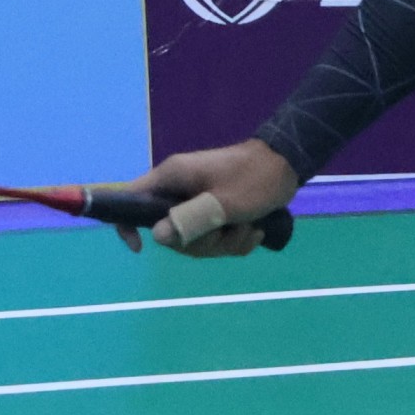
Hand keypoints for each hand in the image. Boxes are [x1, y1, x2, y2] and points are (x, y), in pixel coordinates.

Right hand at [115, 139, 300, 258]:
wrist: (287, 166)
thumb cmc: (255, 178)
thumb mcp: (224, 203)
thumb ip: (190, 219)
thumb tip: (158, 236)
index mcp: (172, 178)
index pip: (130, 199)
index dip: (127, 224)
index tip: (141, 248)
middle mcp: (179, 189)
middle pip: (169, 232)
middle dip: (200, 243)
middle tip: (226, 233)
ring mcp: (196, 200)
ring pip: (194, 239)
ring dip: (224, 243)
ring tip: (248, 229)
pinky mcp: (213, 210)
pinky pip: (213, 238)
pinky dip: (233, 241)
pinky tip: (254, 230)